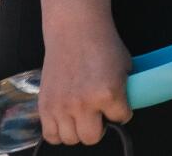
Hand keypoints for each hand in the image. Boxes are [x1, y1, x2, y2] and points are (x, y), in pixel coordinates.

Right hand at [38, 15, 132, 145]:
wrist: (75, 31)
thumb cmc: (103, 46)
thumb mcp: (125, 67)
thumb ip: (125, 90)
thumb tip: (126, 105)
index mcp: (108, 93)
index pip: (121, 118)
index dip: (123, 112)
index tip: (120, 107)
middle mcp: (84, 104)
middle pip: (92, 137)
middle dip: (100, 127)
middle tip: (100, 116)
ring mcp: (62, 106)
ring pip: (71, 139)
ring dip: (79, 130)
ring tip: (83, 117)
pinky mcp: (45, 106)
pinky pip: (50, 135)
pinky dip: (59, 131)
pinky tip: (66, 120)